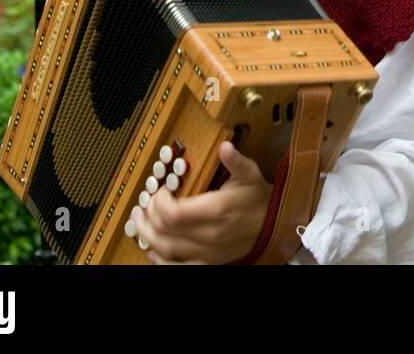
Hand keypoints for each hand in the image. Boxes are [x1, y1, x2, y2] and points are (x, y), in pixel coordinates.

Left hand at [133, 140, 274, 264]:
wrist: (274, 224)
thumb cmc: (258, 199)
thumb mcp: (250, 175)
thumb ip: (235, 161)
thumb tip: (226, 147)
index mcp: (216, 210)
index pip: (172, 212)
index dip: (158, 203)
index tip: (160, 192)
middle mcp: (209, 234)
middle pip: (164, 230)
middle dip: (147, 217)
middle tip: (143, 206)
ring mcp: (207, 250)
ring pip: (165, 248)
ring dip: (147, 236)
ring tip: (140, 223)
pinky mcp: (208, 262)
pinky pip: (178, 267)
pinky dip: (161, 261)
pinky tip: (153, 251)